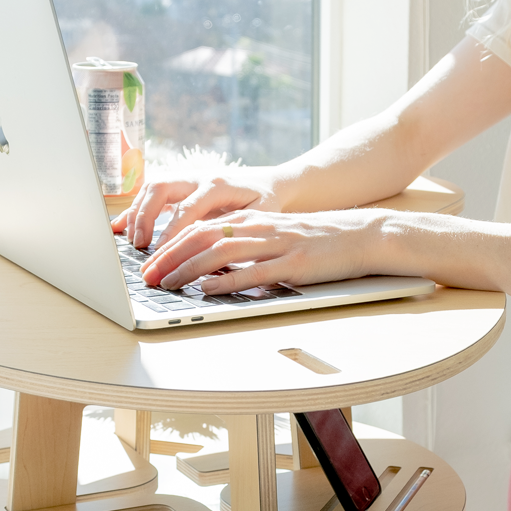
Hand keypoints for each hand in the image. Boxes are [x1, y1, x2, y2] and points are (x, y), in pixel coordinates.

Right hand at [112, 166, 281, 249]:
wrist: (270, 183)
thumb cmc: (266, 202)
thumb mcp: (261, 215)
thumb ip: (239, 229)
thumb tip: (217, 253)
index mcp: (218, 184)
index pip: (187, 208)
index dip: (171, 230)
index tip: (159, 250)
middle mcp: (198, 177)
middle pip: (161, 188)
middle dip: (145, 216)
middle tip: (139, 244)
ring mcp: (186, 179)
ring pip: (151, 188)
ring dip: (137, 213)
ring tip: (132, 241)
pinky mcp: (179, 186)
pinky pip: (150, 194)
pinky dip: (133, 210)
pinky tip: (119, 227)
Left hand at [140, 207, 393, 293]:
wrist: (363, 235)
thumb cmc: (318, 241)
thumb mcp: (275, 237)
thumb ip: (245, 248)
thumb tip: (211, 270)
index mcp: (252, 220)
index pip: (200, 227)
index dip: (169, 244)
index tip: (148, 262)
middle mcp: (259, 228)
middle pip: (203, 237)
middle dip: (169, 257)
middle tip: (147, 277)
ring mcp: (277, 245)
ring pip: (222, 252)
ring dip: (190, 269)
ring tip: (168, 284)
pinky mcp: (294, 265)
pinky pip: (255, 272)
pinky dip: (228, 281)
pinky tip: (209, 290)